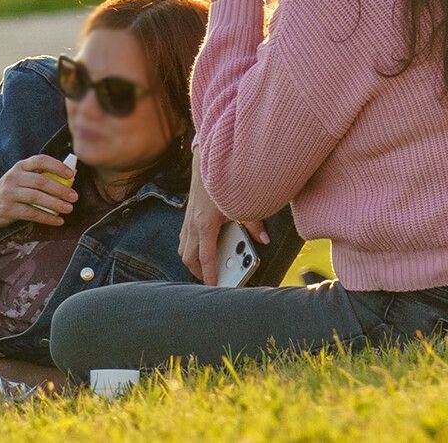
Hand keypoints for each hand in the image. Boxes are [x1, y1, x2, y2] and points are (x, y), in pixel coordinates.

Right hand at [0, 154, 77, 227]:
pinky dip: (47, 218)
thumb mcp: (23, 177)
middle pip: (41, 181)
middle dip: (60, 189)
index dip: (57, 166)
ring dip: (56, 204)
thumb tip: (71, 177)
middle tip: (74, 197)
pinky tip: (58, 220)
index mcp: (21, 166)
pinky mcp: (8, 209)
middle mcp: (14, 177)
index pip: (40, 160)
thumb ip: (42, 175)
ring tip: (69, 208)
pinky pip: (31, 213)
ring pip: (36, 198)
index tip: (71, 174)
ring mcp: (9, 193)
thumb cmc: (12, 189)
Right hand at [178, 148, 268, 284]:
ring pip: (184, 249)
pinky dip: (190, 248)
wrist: (206, 161)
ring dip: (192, 261)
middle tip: (212, 280)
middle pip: (189, 258)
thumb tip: (264, 239)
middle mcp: (193, 225)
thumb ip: (253, 224)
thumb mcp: (240, 204)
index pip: (205, 258)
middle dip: (198, 272)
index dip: (209, 275)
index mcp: (205, 225)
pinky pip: (184, 239)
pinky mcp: (187, 215)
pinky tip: (201, 248)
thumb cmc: (221, 183)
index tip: (214, 287)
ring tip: (206, 268)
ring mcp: (187, 220)